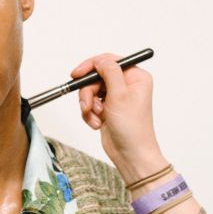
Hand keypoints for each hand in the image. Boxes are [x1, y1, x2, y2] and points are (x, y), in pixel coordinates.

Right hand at [71, 53, 167, 183]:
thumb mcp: (120, 95)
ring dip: (89, 105)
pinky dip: (90, 114)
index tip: (77, 74)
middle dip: (89, 92)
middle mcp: (127, 85)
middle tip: (87, 105)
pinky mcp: (107, 109)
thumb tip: (100, 59)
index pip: (109, 61)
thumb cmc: (132, 128)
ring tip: (95, 118)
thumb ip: (110, 73)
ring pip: (91, 91)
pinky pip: (90, 104)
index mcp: (135, 77)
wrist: (130, 154)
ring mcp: (116, 97)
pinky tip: (97, 124)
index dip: (91, 66)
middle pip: (96, 77)